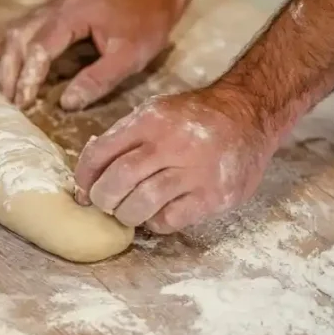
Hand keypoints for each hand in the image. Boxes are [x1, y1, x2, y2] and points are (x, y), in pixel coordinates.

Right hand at [0, 0, 179, 109]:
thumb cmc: (145, 23)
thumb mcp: (130, 56)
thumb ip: (98, 79)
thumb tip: (65, 104)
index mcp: (72, 15)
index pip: (39, 47)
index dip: (28, 77)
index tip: (21, 104)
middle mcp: (54, 6)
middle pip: (17, 37)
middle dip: (7, 72)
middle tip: (5, 104)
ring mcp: (49, 5)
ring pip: (12, 30)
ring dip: (0, 60)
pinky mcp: (50, 10)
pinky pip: (18, 28)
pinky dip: (3, 48)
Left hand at [73, 86, 278, 233]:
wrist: (250, 115)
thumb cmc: (196, 118)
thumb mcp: (157, 112)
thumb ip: (125, 136)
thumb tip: (89, 170)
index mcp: (150, 121)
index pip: (100, 153)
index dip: (84, 176)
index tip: (83, 189)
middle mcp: (172, 144)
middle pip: (118, 180)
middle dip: (102, 199)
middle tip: (105, 204)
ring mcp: (194, 171)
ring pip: (141, 204)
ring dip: (126, 214)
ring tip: (129, 213)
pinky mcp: (214, 195)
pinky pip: (170, 219)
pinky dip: (156, 223)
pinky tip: (157, 215)